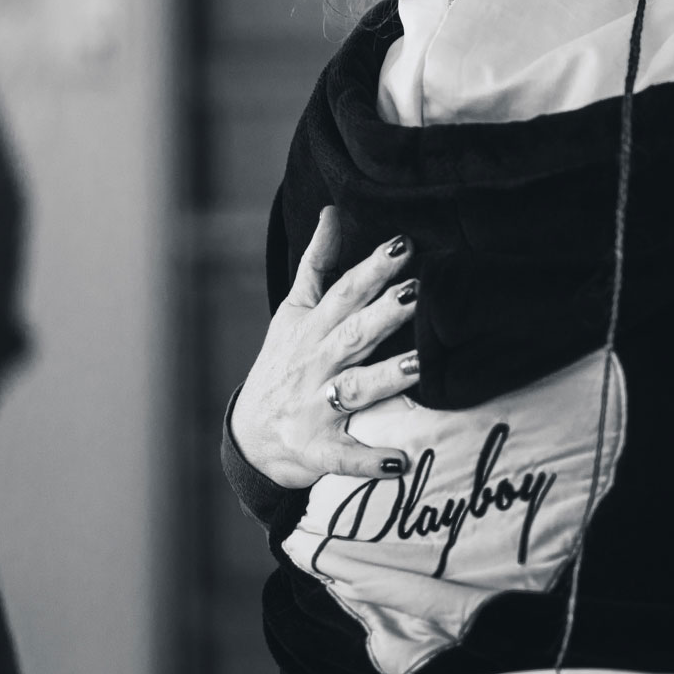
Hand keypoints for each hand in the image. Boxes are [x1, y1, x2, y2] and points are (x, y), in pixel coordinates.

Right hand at [232, 206, 418, 487]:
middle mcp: (316, 365)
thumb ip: (318, 264)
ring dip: (387, 379)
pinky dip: (370, 460)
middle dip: (384, 315)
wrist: (249, 436)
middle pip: (353, 336)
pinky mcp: (318, 449)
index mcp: (313, 329)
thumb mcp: (294, 312)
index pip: (345, 294)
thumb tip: (333, 210)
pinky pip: (346, 456)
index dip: (373, 270)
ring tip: (423, 366)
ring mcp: (316, 408)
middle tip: (419, 293)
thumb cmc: (284, 364)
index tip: (405, 245)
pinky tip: (400, 462)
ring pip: (355, 390)